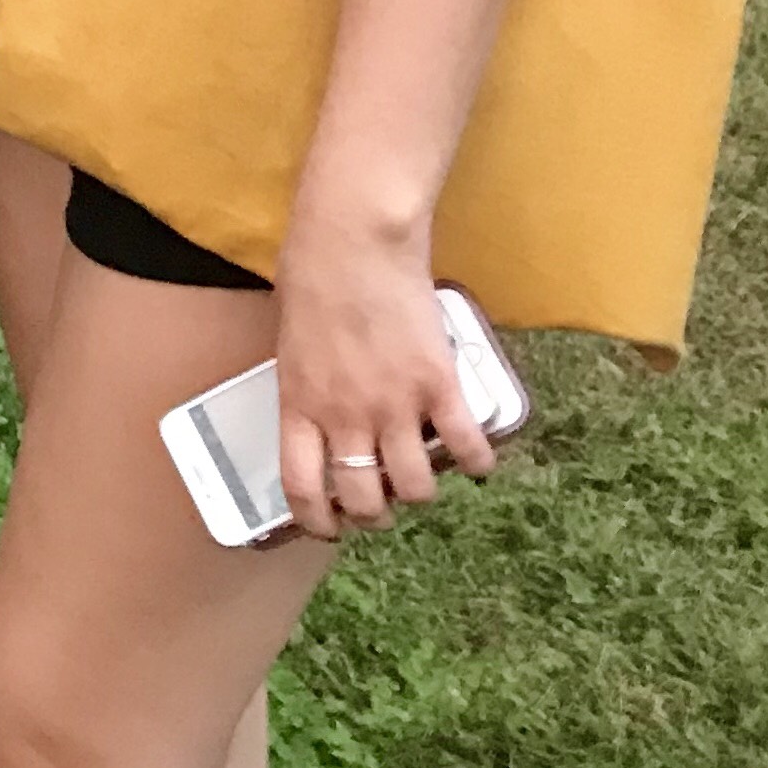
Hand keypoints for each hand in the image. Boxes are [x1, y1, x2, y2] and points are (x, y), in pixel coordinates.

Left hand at [270, 214, 497, 540]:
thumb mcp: (291, 344)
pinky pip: (466, 447)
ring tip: (422, 478)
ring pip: (417, 487)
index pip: (303, 490)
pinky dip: (477, 462)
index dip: (318, 522)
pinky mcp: (439, 385)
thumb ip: (307, 387)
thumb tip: (319, 414)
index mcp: (300, 406)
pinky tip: (476, 460)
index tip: (329, 528)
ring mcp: (396, 405)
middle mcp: (347, 417)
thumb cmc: (312, 278)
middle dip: (375, 514)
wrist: (354, 240)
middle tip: (382, 502)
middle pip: (365, 500)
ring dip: (422, 491)